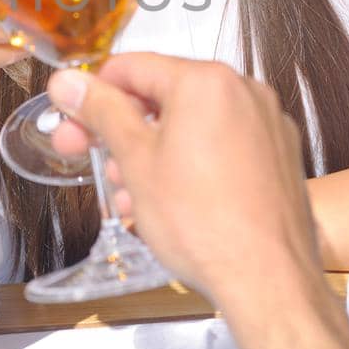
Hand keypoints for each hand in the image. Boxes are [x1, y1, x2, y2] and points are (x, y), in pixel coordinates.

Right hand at [47, 54, 319, 311]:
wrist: (267, 280)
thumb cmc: (203, 224)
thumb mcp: (135, 161)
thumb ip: (101, 112)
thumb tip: (69, 82)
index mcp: (206, 81)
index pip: (132, 67)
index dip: (93, 93)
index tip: (72, 116)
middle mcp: (244, 92)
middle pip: (164, 94)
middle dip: (121, 126)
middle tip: (88, 152)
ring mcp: (267, 124)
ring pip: (193, 123)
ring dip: (153, 148)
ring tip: (127, 189)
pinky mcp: (279, 156)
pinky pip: (222, 144)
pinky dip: (191, 160)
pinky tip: (168, 196)